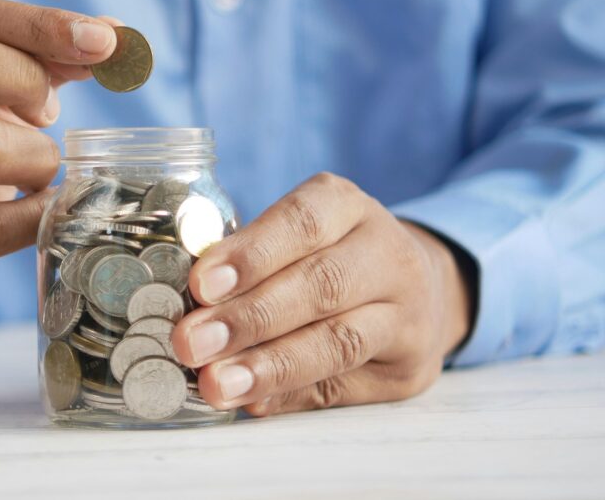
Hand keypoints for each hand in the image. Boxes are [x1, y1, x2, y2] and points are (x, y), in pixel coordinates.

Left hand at [172, 172, 472, 415]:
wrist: (417, 290)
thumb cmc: (326, 256)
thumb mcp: (294, 235)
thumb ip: (247, 259)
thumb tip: (190, 303)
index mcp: (347, 207)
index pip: (302, 223)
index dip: (251, 255)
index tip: (201, 285)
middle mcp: (387, 255)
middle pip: (321, 285)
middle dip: (249, 318)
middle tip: (193, 342)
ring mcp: (406, 315)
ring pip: (338, 343)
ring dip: (270, 367)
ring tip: (217, 383)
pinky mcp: (407, 371)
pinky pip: (342, 388)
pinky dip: (290, 396)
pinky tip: (252, 402)